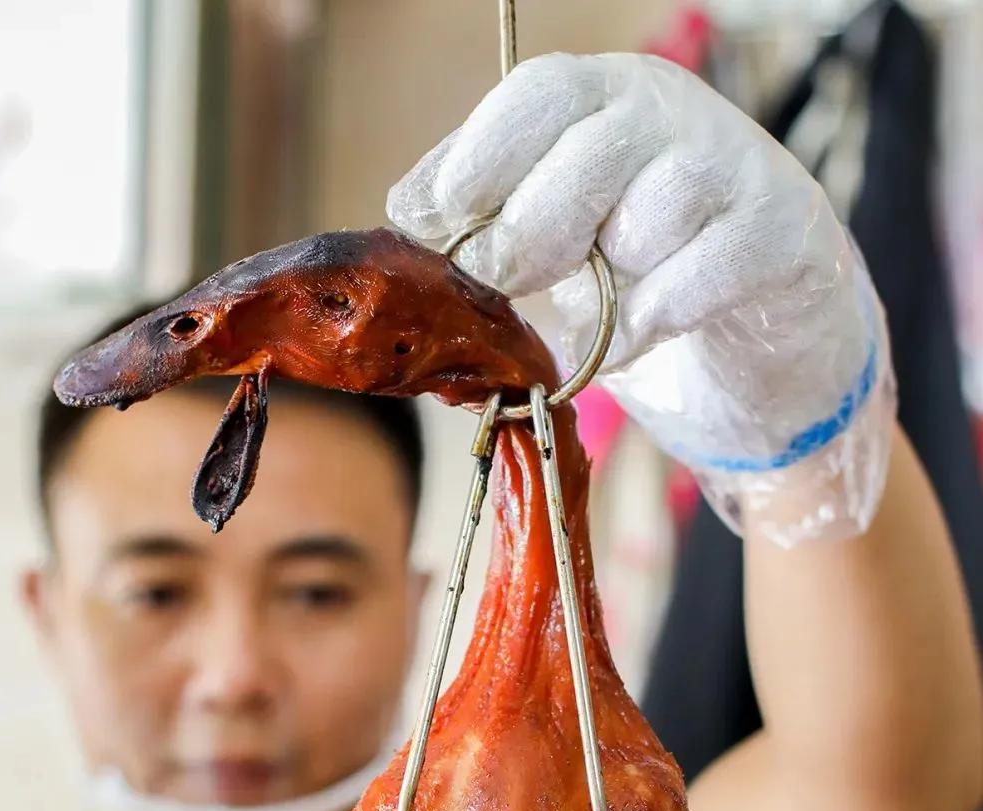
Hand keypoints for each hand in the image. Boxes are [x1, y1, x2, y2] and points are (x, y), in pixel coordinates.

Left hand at [388, 53, 894, 545]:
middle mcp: (675, 113)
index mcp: (610, 93)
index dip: (479, 156)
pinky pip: (688, 285)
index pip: (540, 93)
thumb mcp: (564, 229)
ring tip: (604, 301)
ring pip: (643, 223)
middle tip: (500, 283)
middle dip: (526, 234)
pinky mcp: (776, 237)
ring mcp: (734, 168)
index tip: (433, 219)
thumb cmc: (650, 266)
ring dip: (607, 284)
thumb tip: (408, 207)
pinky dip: (644, 328)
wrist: (770, 319)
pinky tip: (627, 343)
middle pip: (586, 155)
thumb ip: (495, 209)